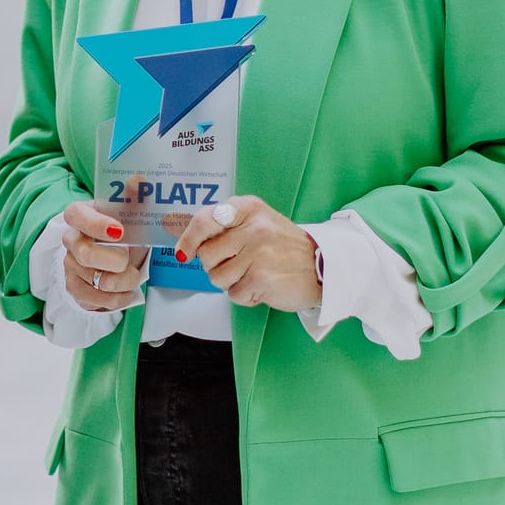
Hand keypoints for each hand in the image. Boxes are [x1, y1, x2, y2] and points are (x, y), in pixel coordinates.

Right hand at [60, 197, 147, 312]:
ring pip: (98, 280)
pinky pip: (97, 299)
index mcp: (79, 215)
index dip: (96, 224)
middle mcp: (70, 240)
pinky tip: (126, 291)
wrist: (114, 258)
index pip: (76, 215)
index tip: (119, 231)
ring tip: (133, 275)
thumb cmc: (122, 232)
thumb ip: (133, 197)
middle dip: (117, 261)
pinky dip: (118, 298)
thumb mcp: (129, 214)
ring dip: (124, 281)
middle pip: (86, 254)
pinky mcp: (74, 288)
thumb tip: (138, 179)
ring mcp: (70, 265)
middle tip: (130, 260)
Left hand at [174, 195, 321, 311]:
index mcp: (248, 208)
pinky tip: (263, 285)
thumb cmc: (285, 247)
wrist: (324, 266)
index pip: (204, 220)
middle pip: (206, 255)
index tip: (184, 252)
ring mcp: (258, 253)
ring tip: (254, 274)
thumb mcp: (258, 222)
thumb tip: (180, 234)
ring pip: (217, 277)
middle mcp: (252, 227)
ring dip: (232, 282)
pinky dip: (245, 296)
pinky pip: (234, 294)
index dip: (189, 239)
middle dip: (216, 265)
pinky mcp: (262, 278)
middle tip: (240, 263)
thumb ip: (223, 226)